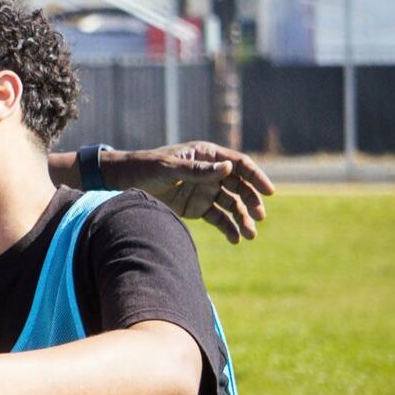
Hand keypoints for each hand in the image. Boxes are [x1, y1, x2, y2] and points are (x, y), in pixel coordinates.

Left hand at [102, 141, 275, 243]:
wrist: (125, 183)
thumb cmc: (146, 167)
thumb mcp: (169, 167)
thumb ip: (197, 169)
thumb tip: (228, 167)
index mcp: (207, 155)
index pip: (239, 164)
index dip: (256, 176)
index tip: (269, 192)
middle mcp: (211, 172)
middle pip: (240, 186)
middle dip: (251, 201)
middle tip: (258, 217)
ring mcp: (206, 190)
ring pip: (232, 205)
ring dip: (243, 219)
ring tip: (249, 235)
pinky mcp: (198, 207)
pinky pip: (218, 218)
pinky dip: (228, 229)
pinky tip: (235, 240)